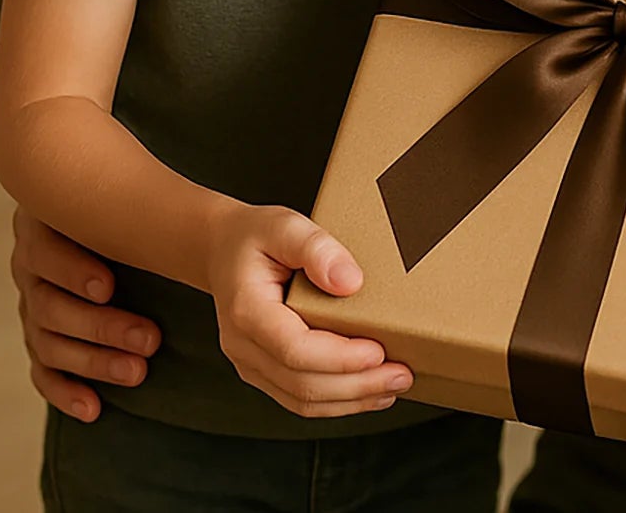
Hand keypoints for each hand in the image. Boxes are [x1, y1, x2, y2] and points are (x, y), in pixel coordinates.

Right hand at [12, 207, 161, 421]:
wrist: (109, 221)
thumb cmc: (127, 204)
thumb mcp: (124, 197)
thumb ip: (139, 203)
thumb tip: (191, 210)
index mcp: (44, 226)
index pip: (45, 251)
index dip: (72, 270)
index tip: (109, 286)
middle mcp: (31, 269)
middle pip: (49, 305)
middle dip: (101, 326)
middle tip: (150, 339)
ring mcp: (33, 306)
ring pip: (50, 342)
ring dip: (94, 361)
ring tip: (139, 371)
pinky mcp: (42, 340)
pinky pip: (44, 371)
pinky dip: (66, 391)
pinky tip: (94, 407)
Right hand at [203, 201, 413, 418]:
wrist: (223, 249)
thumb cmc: (256, 236)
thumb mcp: (284, 225)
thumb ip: (316, 248)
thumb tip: (351, 282)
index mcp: (247, 311)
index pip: (295, 349)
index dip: (340, 357)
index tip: (380, 352)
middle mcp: (243, 346)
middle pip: (302, 383)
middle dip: (356, 385)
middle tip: (402, 376)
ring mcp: (251, 364)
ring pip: (301, 400)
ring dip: (351, 400)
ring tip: (393, 388)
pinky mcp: (264, 371)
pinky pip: (298, 397)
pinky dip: (336, 401)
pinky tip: (367, 392)